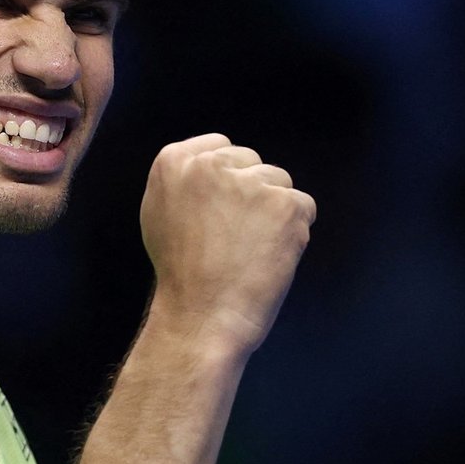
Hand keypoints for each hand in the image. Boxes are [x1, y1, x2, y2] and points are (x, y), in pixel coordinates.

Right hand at [139, 133, 314, 355]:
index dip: (227, 181)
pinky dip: (294, 233)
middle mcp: (211, 164)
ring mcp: (251, 183)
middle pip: (252, 163)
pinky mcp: (285, 205)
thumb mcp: (160, 214)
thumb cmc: (180, 275)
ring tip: (250, 251)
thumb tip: (220, 167)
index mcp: (174, 162)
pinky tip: (269, 257)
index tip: (221, 212)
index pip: (220, 147)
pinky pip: (304, 206)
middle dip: (251, 194)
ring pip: (280, 182)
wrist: (200, 316)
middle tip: (234, 238)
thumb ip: (186, 182)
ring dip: (274, 213)